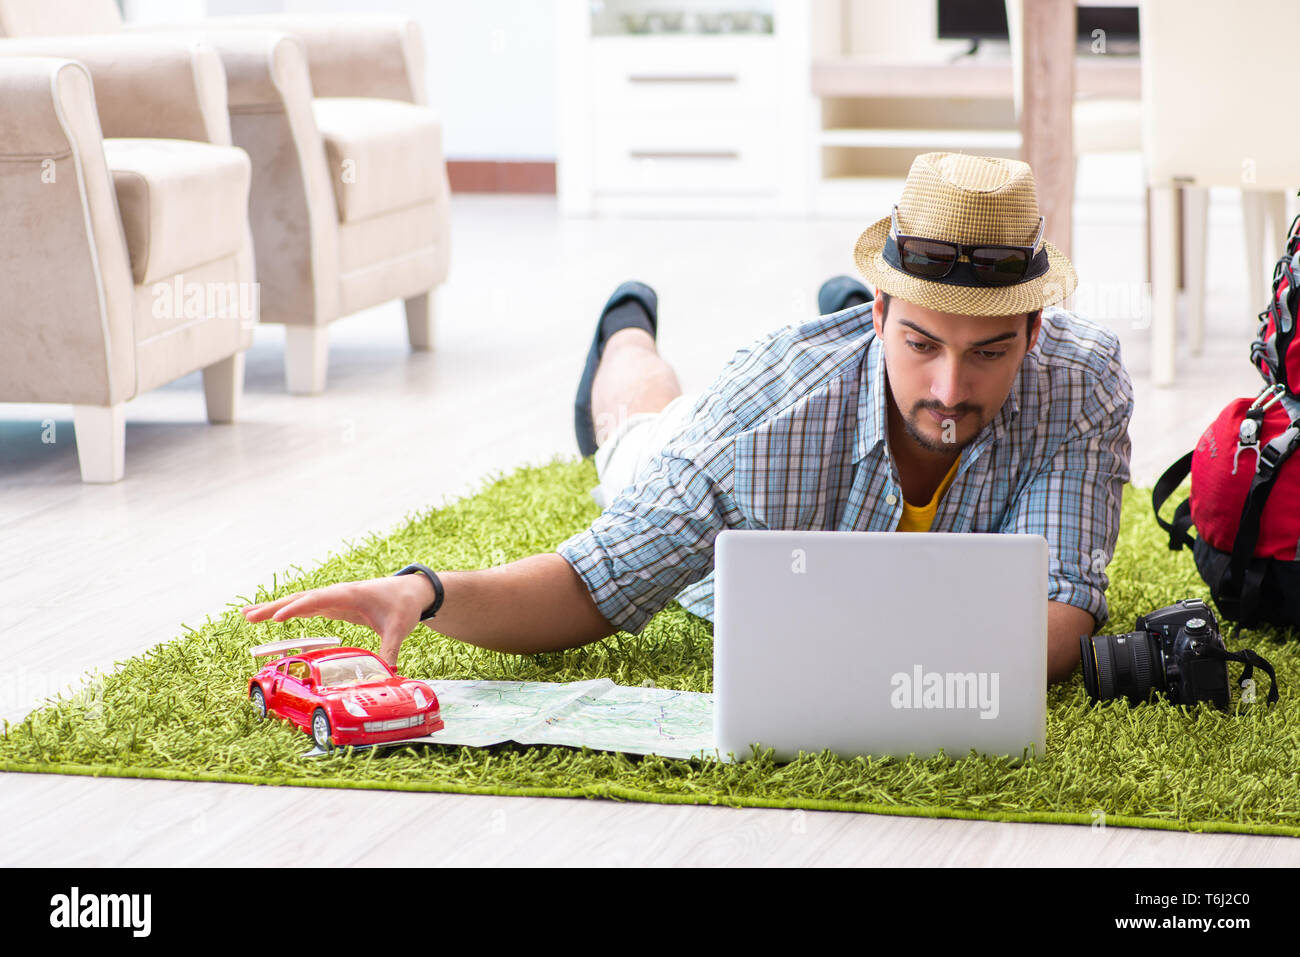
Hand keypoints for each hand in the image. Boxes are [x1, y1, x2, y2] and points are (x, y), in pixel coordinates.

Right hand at [241, 575, 431, 667]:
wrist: (411, 590)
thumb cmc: (404, 605)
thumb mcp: (399, 628)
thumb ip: (390, 650)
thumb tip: (386, 673)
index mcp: (350, 594)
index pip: (319, 600)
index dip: (297, 608)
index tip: (277, 617)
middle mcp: (337, 593)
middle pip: (300, 599)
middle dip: (273, 607)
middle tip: (247, 617)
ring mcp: (333, 598)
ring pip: (299, 602)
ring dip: (274, 608)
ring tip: (247, 615)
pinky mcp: (334, 605)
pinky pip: (306, 607)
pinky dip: (287, 610)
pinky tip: (271, 616)